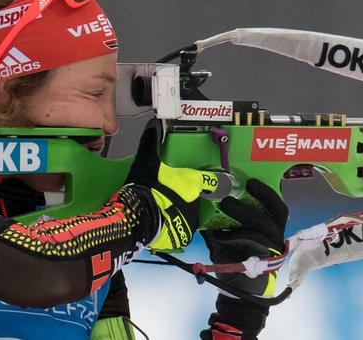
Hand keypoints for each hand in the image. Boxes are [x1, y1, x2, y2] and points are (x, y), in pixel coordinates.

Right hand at [126, 120, 216, 249]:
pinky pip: (179, 231)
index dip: (218, 182)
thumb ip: (150, 143)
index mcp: (192, 183)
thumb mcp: (147, 161)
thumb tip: (152, 125)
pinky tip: (159, 223)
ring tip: (162, 211)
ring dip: (179, 214)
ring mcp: (190, 223)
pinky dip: (171, 228)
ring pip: (189, 217)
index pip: (213, 182)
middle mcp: (197, 204)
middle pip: (197, 201)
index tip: (223, 182)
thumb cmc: (147, 186)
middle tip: (170, 197)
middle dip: (186, 199)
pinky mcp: (181, 237)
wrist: (138, 217)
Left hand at [201, 179, 288, 338]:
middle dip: (262, 196)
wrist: (237, 290)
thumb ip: (222, 223)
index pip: (277, 207)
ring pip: (263, 225)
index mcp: (272, 228)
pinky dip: (234, 234)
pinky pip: (251, 241)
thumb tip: (205, 203)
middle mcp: (277, 237)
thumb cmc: (234, 260)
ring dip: (243, 213)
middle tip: (242, 188)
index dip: (267, 192)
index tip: (250, 181)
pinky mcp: (264, 259)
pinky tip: (218, 233)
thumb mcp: (228, 238)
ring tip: (226, 204)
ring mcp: (272, 248)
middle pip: (277, 211)